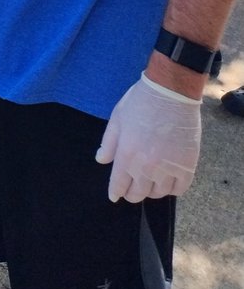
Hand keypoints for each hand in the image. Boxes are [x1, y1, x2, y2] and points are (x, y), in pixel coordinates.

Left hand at [95, 73, 201, 202]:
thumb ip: (108, 143)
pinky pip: (179, 189)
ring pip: (158, 193)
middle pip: (138, 193)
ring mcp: (168, 169)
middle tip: (131, 188)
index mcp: (127, 155)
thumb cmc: (140, 102)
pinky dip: (172, 189)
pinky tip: (167, 181)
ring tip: (149, 182)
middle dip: (132, 193)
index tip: (115, 195)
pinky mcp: (187, 167)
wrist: (171, 92)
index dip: (116, 192)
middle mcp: (147, 167)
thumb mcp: (117, 118)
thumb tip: (101, 160)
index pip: (119, 184)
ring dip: (151, 190)